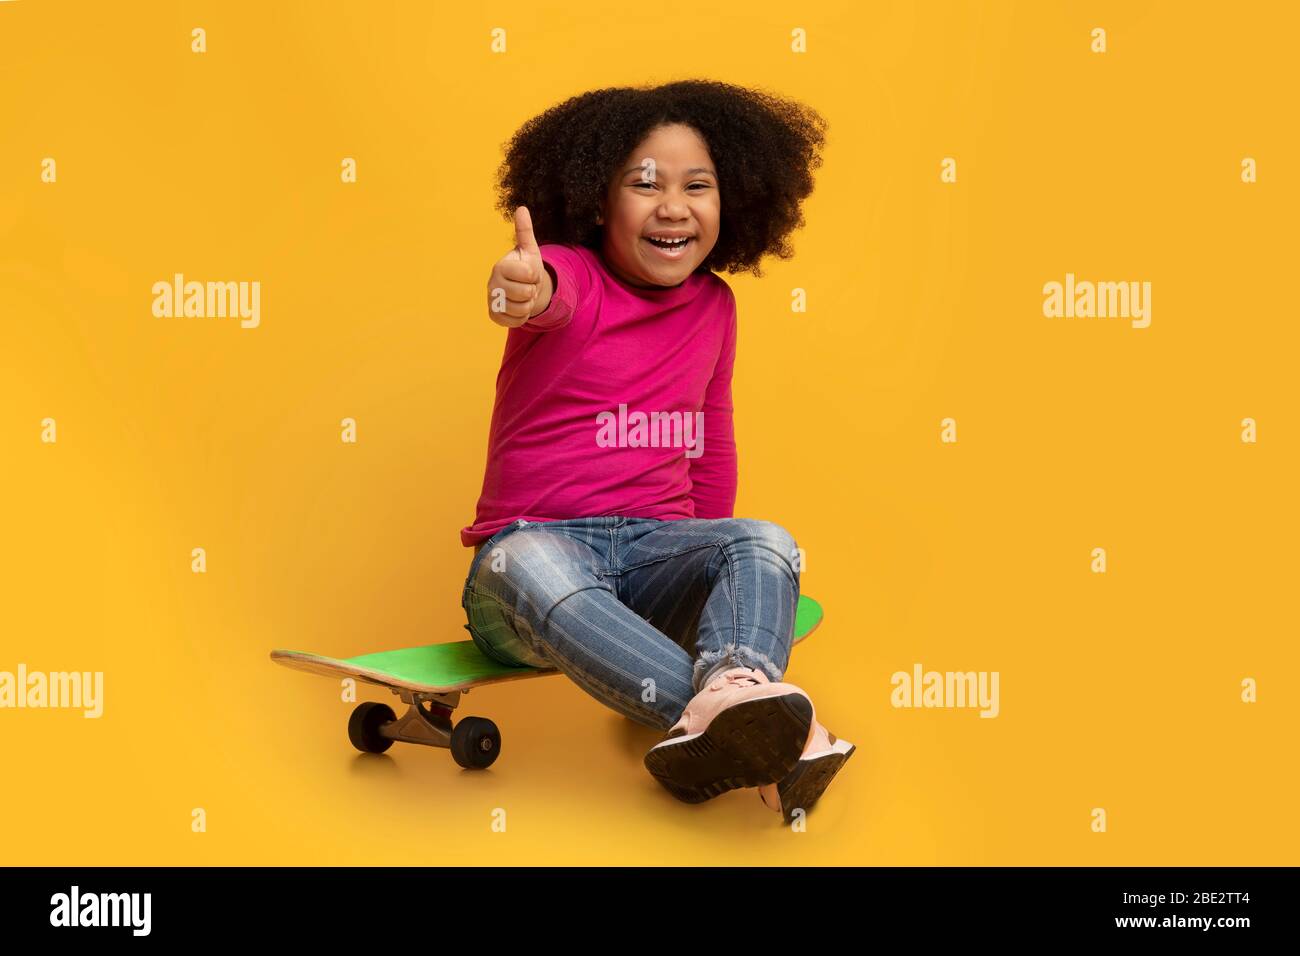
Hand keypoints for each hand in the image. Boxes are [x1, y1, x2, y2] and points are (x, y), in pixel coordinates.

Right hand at [486, 206, 551, 326]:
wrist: (520, 288)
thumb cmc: (525, 268)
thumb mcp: (529, 250)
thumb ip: (525, 231)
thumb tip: (521, 208)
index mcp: (500, 266)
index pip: (529, 274)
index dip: (535, 275)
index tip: (529, 273)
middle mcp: (491, 283)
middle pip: (527, 293)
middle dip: (532, 291)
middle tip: (526, 285)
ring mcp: (491, 300)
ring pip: (522, 309)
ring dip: (528, 304)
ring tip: (522, 296)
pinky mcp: (494, 315)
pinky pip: (516, 321)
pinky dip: (522, 316)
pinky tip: (517, 307)